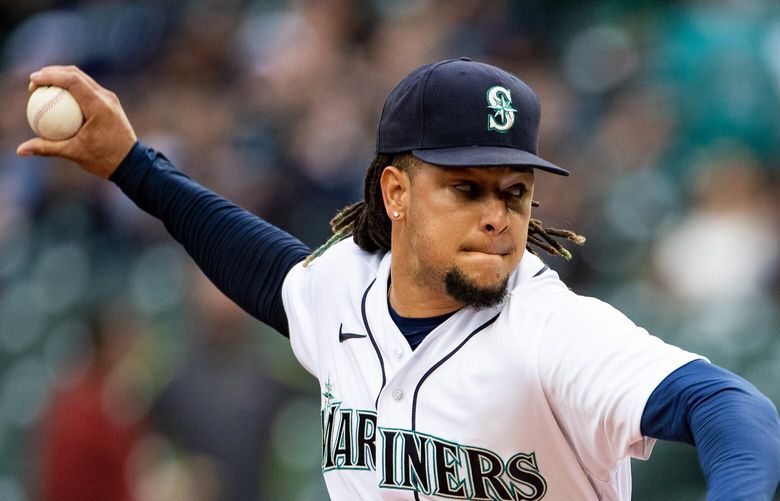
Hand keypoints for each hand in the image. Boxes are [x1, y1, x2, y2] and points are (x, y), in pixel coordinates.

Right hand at [16, 65, 136, 178]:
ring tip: (44, 86)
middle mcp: (106, 98)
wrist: (132, 164)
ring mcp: (110, 99)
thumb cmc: (104, 159)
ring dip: (63, 78)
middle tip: (34, 82)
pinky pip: (89, 90)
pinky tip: (59, 98)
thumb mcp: (74, 153)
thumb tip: (20, 150)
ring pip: (83, 79)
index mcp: (99, 105)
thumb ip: (47, 148)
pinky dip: (73, 89)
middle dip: (53, 72)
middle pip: (76, 74)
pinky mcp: (111, 104)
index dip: (50, 75)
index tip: (33, 80)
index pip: (72, 80)